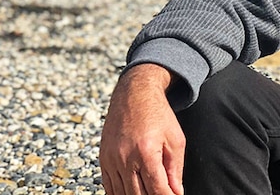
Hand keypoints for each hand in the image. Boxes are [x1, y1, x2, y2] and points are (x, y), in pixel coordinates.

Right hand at [99, 64, 185, 194]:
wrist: (134, 94)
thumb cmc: (158, 115)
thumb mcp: (175, 139)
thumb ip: (176, 169)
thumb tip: (176, 192)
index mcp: (146, 152)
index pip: (157, 189)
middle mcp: (125, 158)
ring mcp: (111, 159)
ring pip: (122, 193)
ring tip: (150, 193)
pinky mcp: (103, 159)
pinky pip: (109, 186)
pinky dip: (120, 193)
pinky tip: (132, 192)